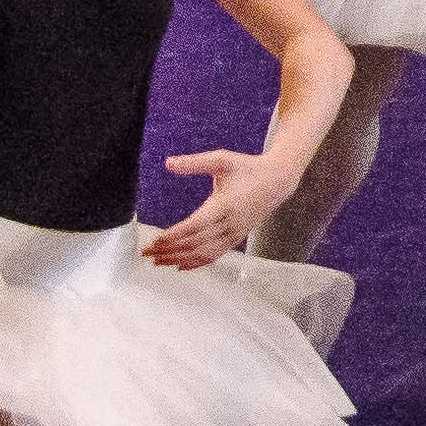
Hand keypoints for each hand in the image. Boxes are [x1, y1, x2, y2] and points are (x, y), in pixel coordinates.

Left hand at [149, 147, 287, 269]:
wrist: (278, 180)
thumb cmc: (249, 168)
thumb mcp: (222, 160)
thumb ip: (195, 163)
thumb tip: (168, 163)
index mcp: (226, 204)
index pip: (197, 225)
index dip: (175, 235)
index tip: (156, 240)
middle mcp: (231, 223)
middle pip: (196, 243)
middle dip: (170, 250)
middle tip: (147, 252)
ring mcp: (235, 233)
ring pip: (204, 253)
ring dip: (179, 259)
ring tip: (158, 261)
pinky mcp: (237, 238)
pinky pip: (215, 255)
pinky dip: (197, 263)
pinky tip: (180, 266)